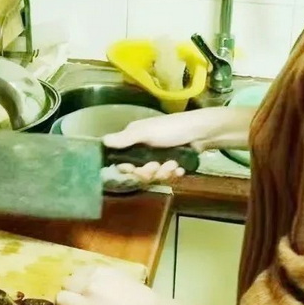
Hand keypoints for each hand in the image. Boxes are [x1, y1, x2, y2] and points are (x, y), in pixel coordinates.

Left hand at [56, 265, 162, 304]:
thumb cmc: (142, 297)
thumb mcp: (121, 277)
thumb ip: (104, 277)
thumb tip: (93, 280)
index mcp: (99, 271)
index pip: (77, 272)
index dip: (77, 282)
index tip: (79, 288)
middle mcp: (89, 284)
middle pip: (66, 284)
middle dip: (69, 290)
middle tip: (74, 299)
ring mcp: (86, 303)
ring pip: (61, 299)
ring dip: (63, 303)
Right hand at [103, 107, 255, 187]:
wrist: (202, 132)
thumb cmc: (172, 128)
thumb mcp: (146, 132)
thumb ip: (125, 139)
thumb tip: (101, 141)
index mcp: (134, 139)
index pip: (122, 161)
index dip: (128, 169)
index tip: (135, 169)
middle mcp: (144, 149)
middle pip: (139, 172)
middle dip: (149, 172)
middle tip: (157, 165)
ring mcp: (159, 157)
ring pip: (154, 176)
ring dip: (164, 172)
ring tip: (173, 164)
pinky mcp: (173, 163)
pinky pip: (168, 176)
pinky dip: (174, 174)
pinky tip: (180, 168)